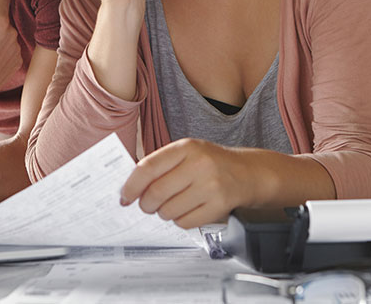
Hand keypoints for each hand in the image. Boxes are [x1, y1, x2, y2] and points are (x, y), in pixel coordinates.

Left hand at [119, 138, 253, 228]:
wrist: (245, 172)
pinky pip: (185, 222)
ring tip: (173, 204)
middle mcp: (199, 165)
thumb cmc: (209, 163)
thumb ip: (160, 165)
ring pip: (169, 211)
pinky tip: (188, 209)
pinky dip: (180, 220)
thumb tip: (130, 187)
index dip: (131, 185)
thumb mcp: (186, 153)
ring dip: (164, 213)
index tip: (124, 196)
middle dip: (146, 204)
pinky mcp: (219, 206)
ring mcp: (211, 186)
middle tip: (147, 205)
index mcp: (186, 147)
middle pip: (156, 193)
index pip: (148, 167)